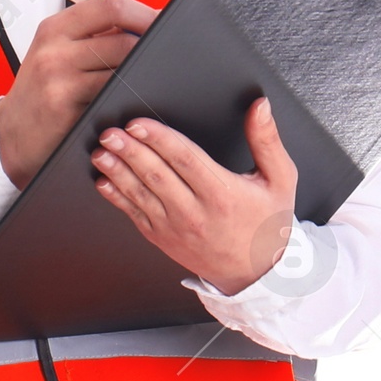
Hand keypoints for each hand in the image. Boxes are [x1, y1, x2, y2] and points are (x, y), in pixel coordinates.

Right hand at [0, 0, 157, 189]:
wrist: (13, 136)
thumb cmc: (40, 93)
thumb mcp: (57, 53)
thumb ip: (96, 36)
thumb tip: (148, 22)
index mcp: (55, 28)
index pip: (110, 6)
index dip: (144, 13)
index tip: (162, 22)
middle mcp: (54, 51)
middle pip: (123, 41)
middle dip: (150, 49)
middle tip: (163, 58)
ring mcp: (59, 81)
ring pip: (122, 72)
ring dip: (142, 78)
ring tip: (147, 83)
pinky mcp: (66, 111)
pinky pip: (112, 101)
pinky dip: (127, 102)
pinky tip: (129, 106)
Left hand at [90, 96, 297, 295]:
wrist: (255, 273)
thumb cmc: (266, 224)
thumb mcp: (279, 180)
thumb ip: (267, 140)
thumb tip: (259, 107)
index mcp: (222, 194)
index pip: (185, 159)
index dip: (159, 139)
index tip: (138, 124)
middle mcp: (195, 212)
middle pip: (157, 175)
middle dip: (130, 152)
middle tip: (110, 133)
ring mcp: (175, 227)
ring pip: (141, 194)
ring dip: (118, 172)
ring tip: (101, 152)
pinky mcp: (162, 238)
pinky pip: (135, 215)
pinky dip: (117, 197)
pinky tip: (104, 181)